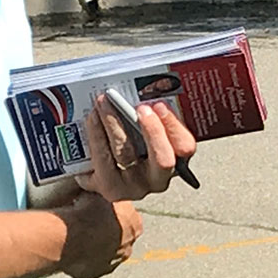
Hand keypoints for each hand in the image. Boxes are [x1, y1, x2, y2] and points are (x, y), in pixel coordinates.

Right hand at [53, 188, 141, 277]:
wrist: (69, 238)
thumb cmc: (84, 212)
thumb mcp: (98, 193)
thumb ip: (104, 195)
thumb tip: (98, 189)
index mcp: (135, 224)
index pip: (127, 216)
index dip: (111, 210)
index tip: (97, 208)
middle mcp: (128, 246)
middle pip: (118, 236)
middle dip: (104, 230)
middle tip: (86, 221)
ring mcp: (112, 262)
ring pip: (103, 251)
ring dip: (93, 245)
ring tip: (76, 235)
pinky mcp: (94, 273)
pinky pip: (88, 264)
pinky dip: (81, 257)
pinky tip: (71, 247)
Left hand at [76, 92, 197, 202]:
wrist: (103, 176)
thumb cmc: (131, 148)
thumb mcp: (147, 133)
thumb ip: (151, 116)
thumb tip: (140, 90)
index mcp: (176, 162)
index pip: (185, 147)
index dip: (174, 126)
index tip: (159, 105)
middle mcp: (157, 179)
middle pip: (163, 159)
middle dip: (152, 130)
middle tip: (139, 107)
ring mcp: (133, 187)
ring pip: (126, 154)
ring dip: (114, 123)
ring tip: (104, 102)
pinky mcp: (108, 187)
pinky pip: (102, 158)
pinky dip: (96, 134)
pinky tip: (92, 118)